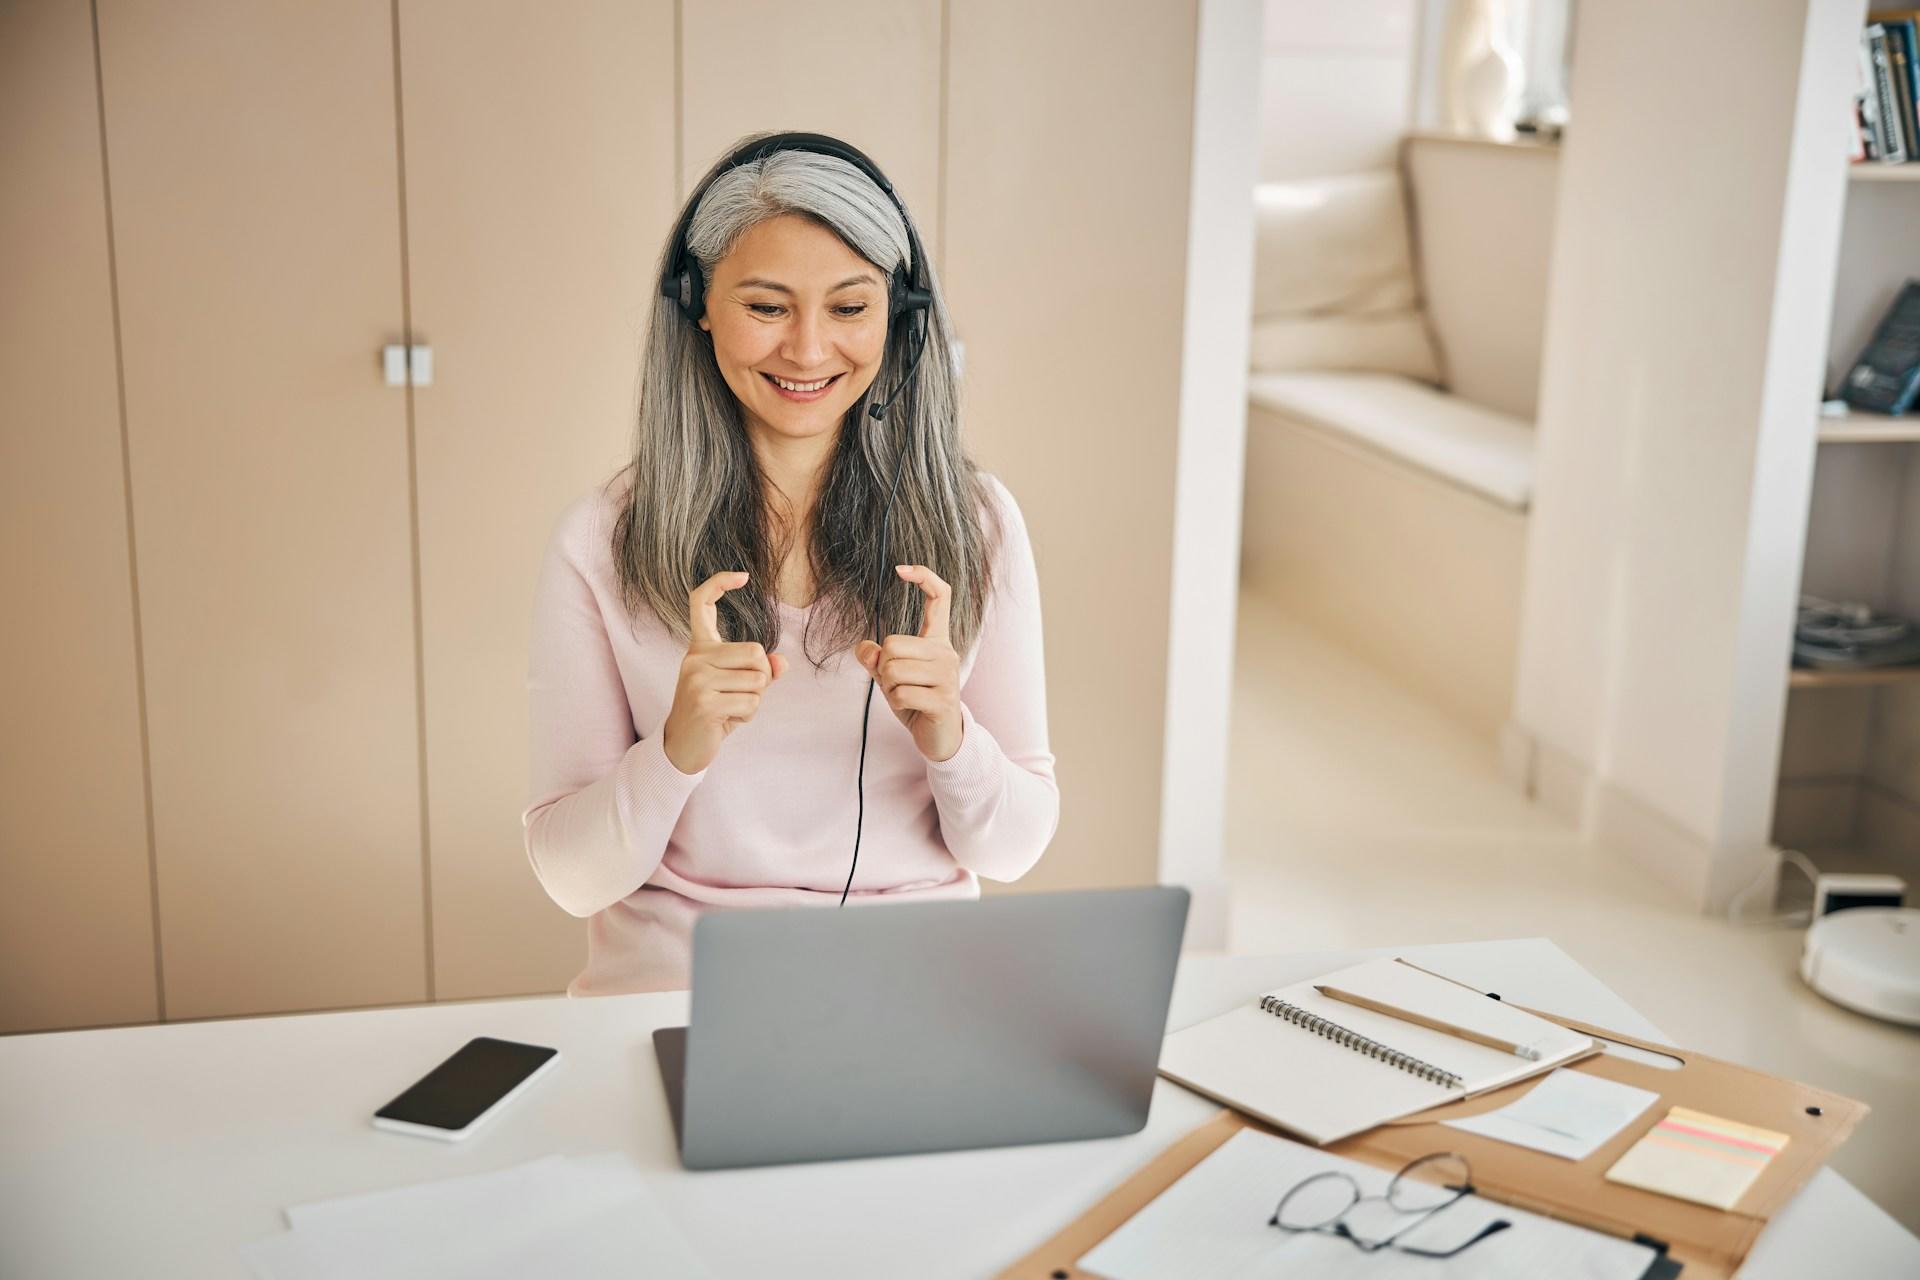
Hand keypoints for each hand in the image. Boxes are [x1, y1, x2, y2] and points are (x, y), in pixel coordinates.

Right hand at [661, 571, 787, 774]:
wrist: (683, 747)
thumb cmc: (713, 712)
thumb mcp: (736, 687)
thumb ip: (759, 671)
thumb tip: (781, 662)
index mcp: (699, 648)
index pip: (700, 603)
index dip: (719, 583)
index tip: (742, 576)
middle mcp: (694, 658)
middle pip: (756, 652)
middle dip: (761, 678)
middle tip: (739, 694)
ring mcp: (697, 679)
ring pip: (758, 680)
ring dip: (754, 700)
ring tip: (731, 708)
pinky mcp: (704, 702)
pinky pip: (751, 702)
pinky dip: (748, 715)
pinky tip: (727, 720)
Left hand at [855, 564, 963, 762]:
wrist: (942, 737)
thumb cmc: (916, 701)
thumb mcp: (892, 677)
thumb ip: (877, 659)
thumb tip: (864, 648)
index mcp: (937, 640)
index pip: (940, 597)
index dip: (923, 577)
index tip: (901, 568)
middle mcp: (946, 652)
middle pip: (892, 644)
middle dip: (883, 668)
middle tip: (898, 683)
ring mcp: (948, 675)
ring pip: (893, 669)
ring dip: (889, 687)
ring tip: (905, 696)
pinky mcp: (943, 699)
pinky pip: (900, 693)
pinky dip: (896, 703)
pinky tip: (911, 708)